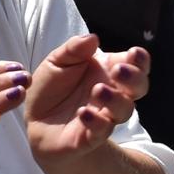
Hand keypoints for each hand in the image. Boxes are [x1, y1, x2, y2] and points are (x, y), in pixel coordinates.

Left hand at [25, 35, 149, 168]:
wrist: (34, 120)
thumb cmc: (51, 87)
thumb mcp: (56, 62)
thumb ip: (73, 49)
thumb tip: (93, 38)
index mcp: (107, 71)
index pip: (134, 64)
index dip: (139, 59)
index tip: (134, 53)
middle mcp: (111, 93)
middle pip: (138, 87)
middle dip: (134, 78)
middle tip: (118, 70)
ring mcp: (104, 115)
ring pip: (125, 110)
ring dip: (115, 99)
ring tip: (97, 90)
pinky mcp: (91, 136)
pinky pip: (102, 131)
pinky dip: (97, 122)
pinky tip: (83, 113)